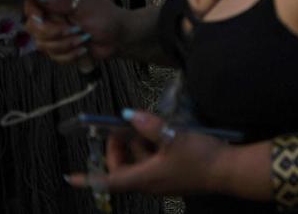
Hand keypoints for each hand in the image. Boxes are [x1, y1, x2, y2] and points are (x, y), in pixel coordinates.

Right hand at [25, 0, 123, 64]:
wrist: (118, 38)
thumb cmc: (106, 16)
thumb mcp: (87, 4)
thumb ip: (64, 0)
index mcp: (57, 1)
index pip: (32, 2)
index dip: (32, 11)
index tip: (40, 17)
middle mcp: (52, 17)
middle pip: (32, 27)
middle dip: (53, 32)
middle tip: (75, 29)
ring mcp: (54, 35)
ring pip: (42, 44)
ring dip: (66, 44)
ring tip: (84, 38)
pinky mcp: (59, 50)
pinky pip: (53, 56)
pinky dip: (70, 55)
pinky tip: (84, 49)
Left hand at [66, 110, 230, 197]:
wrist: (228, 170)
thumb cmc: (199, 157)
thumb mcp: (174, 137)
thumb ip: (150, 125)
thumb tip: (130, 115)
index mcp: (143, 178)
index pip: (107, 180)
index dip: (87, 178)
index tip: (69, 177)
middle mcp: (149, 183)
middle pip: (122, 169)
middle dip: (118, 148)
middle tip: (122, 128)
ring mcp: (161, 181)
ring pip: (138, 164)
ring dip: (137, 146)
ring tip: (147, 125)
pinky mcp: (173, 176)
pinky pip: (152, 164)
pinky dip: (151, 149)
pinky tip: (163, 134)